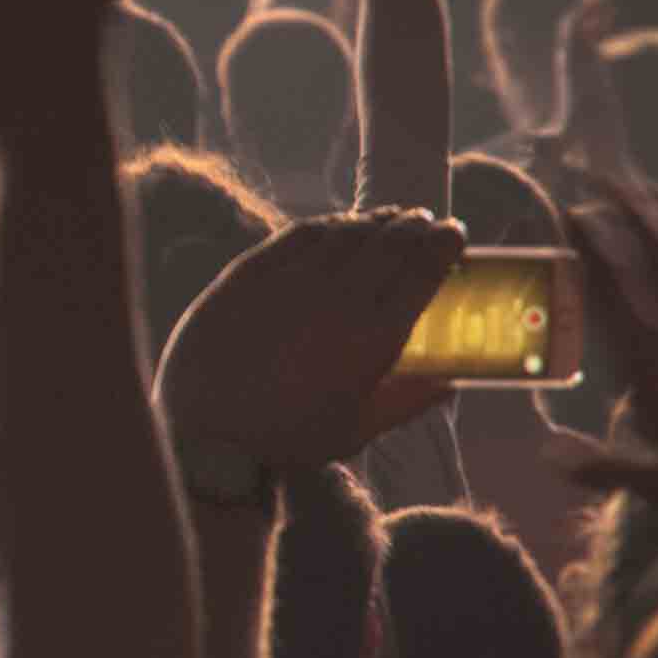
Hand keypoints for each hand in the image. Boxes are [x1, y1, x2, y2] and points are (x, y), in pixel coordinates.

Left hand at [156, 208, 466, 474]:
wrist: (203, 434)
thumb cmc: (284, 439)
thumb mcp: (356, 431)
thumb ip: (406, 403)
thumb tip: (449, 385)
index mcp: (374, 338)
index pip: (423, 272)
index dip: (444, 244)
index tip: (453, 234)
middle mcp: (338, 301)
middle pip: (390, 243)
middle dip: (414, 225)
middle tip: (423, 222)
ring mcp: (291, 283)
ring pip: (346, 232)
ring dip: (374, 220)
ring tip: (386, 219)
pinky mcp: (248, 274)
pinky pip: (297, 234)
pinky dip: (326, 224)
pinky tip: (335, 226)